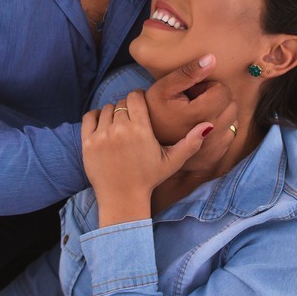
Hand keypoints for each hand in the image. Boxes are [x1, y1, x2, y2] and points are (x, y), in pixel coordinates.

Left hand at [83, 91, 212, 225]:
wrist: (122, 198)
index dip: (138, 99)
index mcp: (141, 130)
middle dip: (127, 108)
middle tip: (131, 121)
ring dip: (112, 113)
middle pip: (121, 102)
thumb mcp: (172, 161)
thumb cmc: (149, 179)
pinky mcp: (87, 143)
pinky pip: (90, 116)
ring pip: (106, 109)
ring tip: (119, 126)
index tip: (140, 108)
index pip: (135, 97)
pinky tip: (104, 126)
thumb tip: (209, 124)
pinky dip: (96, 117)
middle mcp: (120, 129)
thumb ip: (191, 142)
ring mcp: (101, 136)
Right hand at [145, 54, 232, 145]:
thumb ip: (188, 72)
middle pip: (232, 104)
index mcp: (200, 113)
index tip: (193, 92)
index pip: (223, 91)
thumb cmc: (153, 113)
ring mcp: (215, 146)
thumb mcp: (164, 88)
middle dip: (216, 99)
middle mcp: (212, 131)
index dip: (208, 87)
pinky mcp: (216, 155)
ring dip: (220, 113)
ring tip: (199, 115)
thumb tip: (212, 59)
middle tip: (195, 103)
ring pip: (234, 119)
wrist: (146, 143)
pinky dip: (221, 128)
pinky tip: (203, 128)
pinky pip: (231, 135)